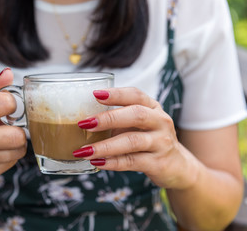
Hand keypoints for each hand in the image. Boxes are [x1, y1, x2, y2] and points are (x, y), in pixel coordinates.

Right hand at [0, 68, 26, 181]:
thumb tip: (10, 74)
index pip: (7, 104)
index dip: (11, 103)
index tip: (5, 106)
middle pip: (18, 135)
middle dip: (17, 128)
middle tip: (7, 125)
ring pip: (18, 150)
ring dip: (15, 142)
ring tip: (0, 137)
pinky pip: (12, 163)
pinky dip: (8, 154)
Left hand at [73, 87, 196, 189]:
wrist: (177, 166)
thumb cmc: (148, 139)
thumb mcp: (138, 124)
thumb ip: (117, 119)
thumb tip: (82, 119)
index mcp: (152, 107)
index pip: (135, 95)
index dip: (116, 94)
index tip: (95, 94)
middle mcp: (160, 122)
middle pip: (136, 115)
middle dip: (108, 119)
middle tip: (85, 124)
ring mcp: (161, 143)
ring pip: (132, 141)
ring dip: (105, 146)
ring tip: (84, 150)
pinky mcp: (158, 163)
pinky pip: (132, 162)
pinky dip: (112, 162)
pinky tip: (96, 162)